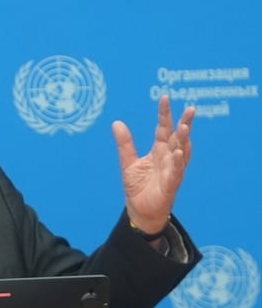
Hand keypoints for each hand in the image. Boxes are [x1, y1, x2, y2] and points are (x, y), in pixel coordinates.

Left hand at [112, 95, 194, 233]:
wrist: (140, 210)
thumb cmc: (138, 186)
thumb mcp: (128, 162)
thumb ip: (125, 144)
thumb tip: (117, 123)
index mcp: (158, 151)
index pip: (163, 129)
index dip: (164, 114)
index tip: (165, 97)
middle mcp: (168, 158)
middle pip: (177, 137)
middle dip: (184, 123)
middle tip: (191, 108)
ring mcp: (171, 170)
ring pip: (180, 153)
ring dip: (183, 140)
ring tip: (185, 126)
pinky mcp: (170, 185)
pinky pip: (176, 172)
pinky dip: (178, 162)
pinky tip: (179, 152)